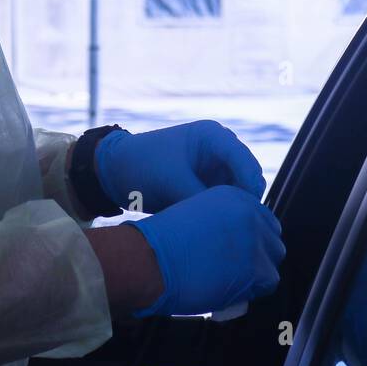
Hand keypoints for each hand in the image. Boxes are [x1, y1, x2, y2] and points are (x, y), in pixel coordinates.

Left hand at [95, 120, 265, 212]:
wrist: (117, 170)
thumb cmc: (142, 166)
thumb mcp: (172, 182)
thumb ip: (200, 198)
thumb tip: (225, 221)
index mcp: (212, 136)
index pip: (243, 160)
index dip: (249, 185)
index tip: (248, 211)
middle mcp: (220, 149)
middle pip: (248, 176)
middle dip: (246, 199)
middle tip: (242, 226)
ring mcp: (216, 166)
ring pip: (240, 191)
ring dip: (236, 207)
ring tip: (231, 228)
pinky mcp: (209, 183)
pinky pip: (226, 199)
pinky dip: (225, 211)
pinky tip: (220, 227)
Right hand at [130, 185, 283, 316]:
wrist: (150, 259)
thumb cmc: (160, 244)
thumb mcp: (194, 216)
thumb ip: (221, 224)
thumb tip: (236, 247)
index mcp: (232, 196)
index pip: (262, 218)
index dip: (252, 239)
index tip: (241, 252)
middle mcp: (248, 213)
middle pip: (272, 239)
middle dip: (258, 256)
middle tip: (236, 270)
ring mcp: (254, 240)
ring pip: (272, 262)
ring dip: (256, 274)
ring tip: (230, 280)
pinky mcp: (256, 268)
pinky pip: (267, 283)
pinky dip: (251, 290)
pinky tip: (229, 289)